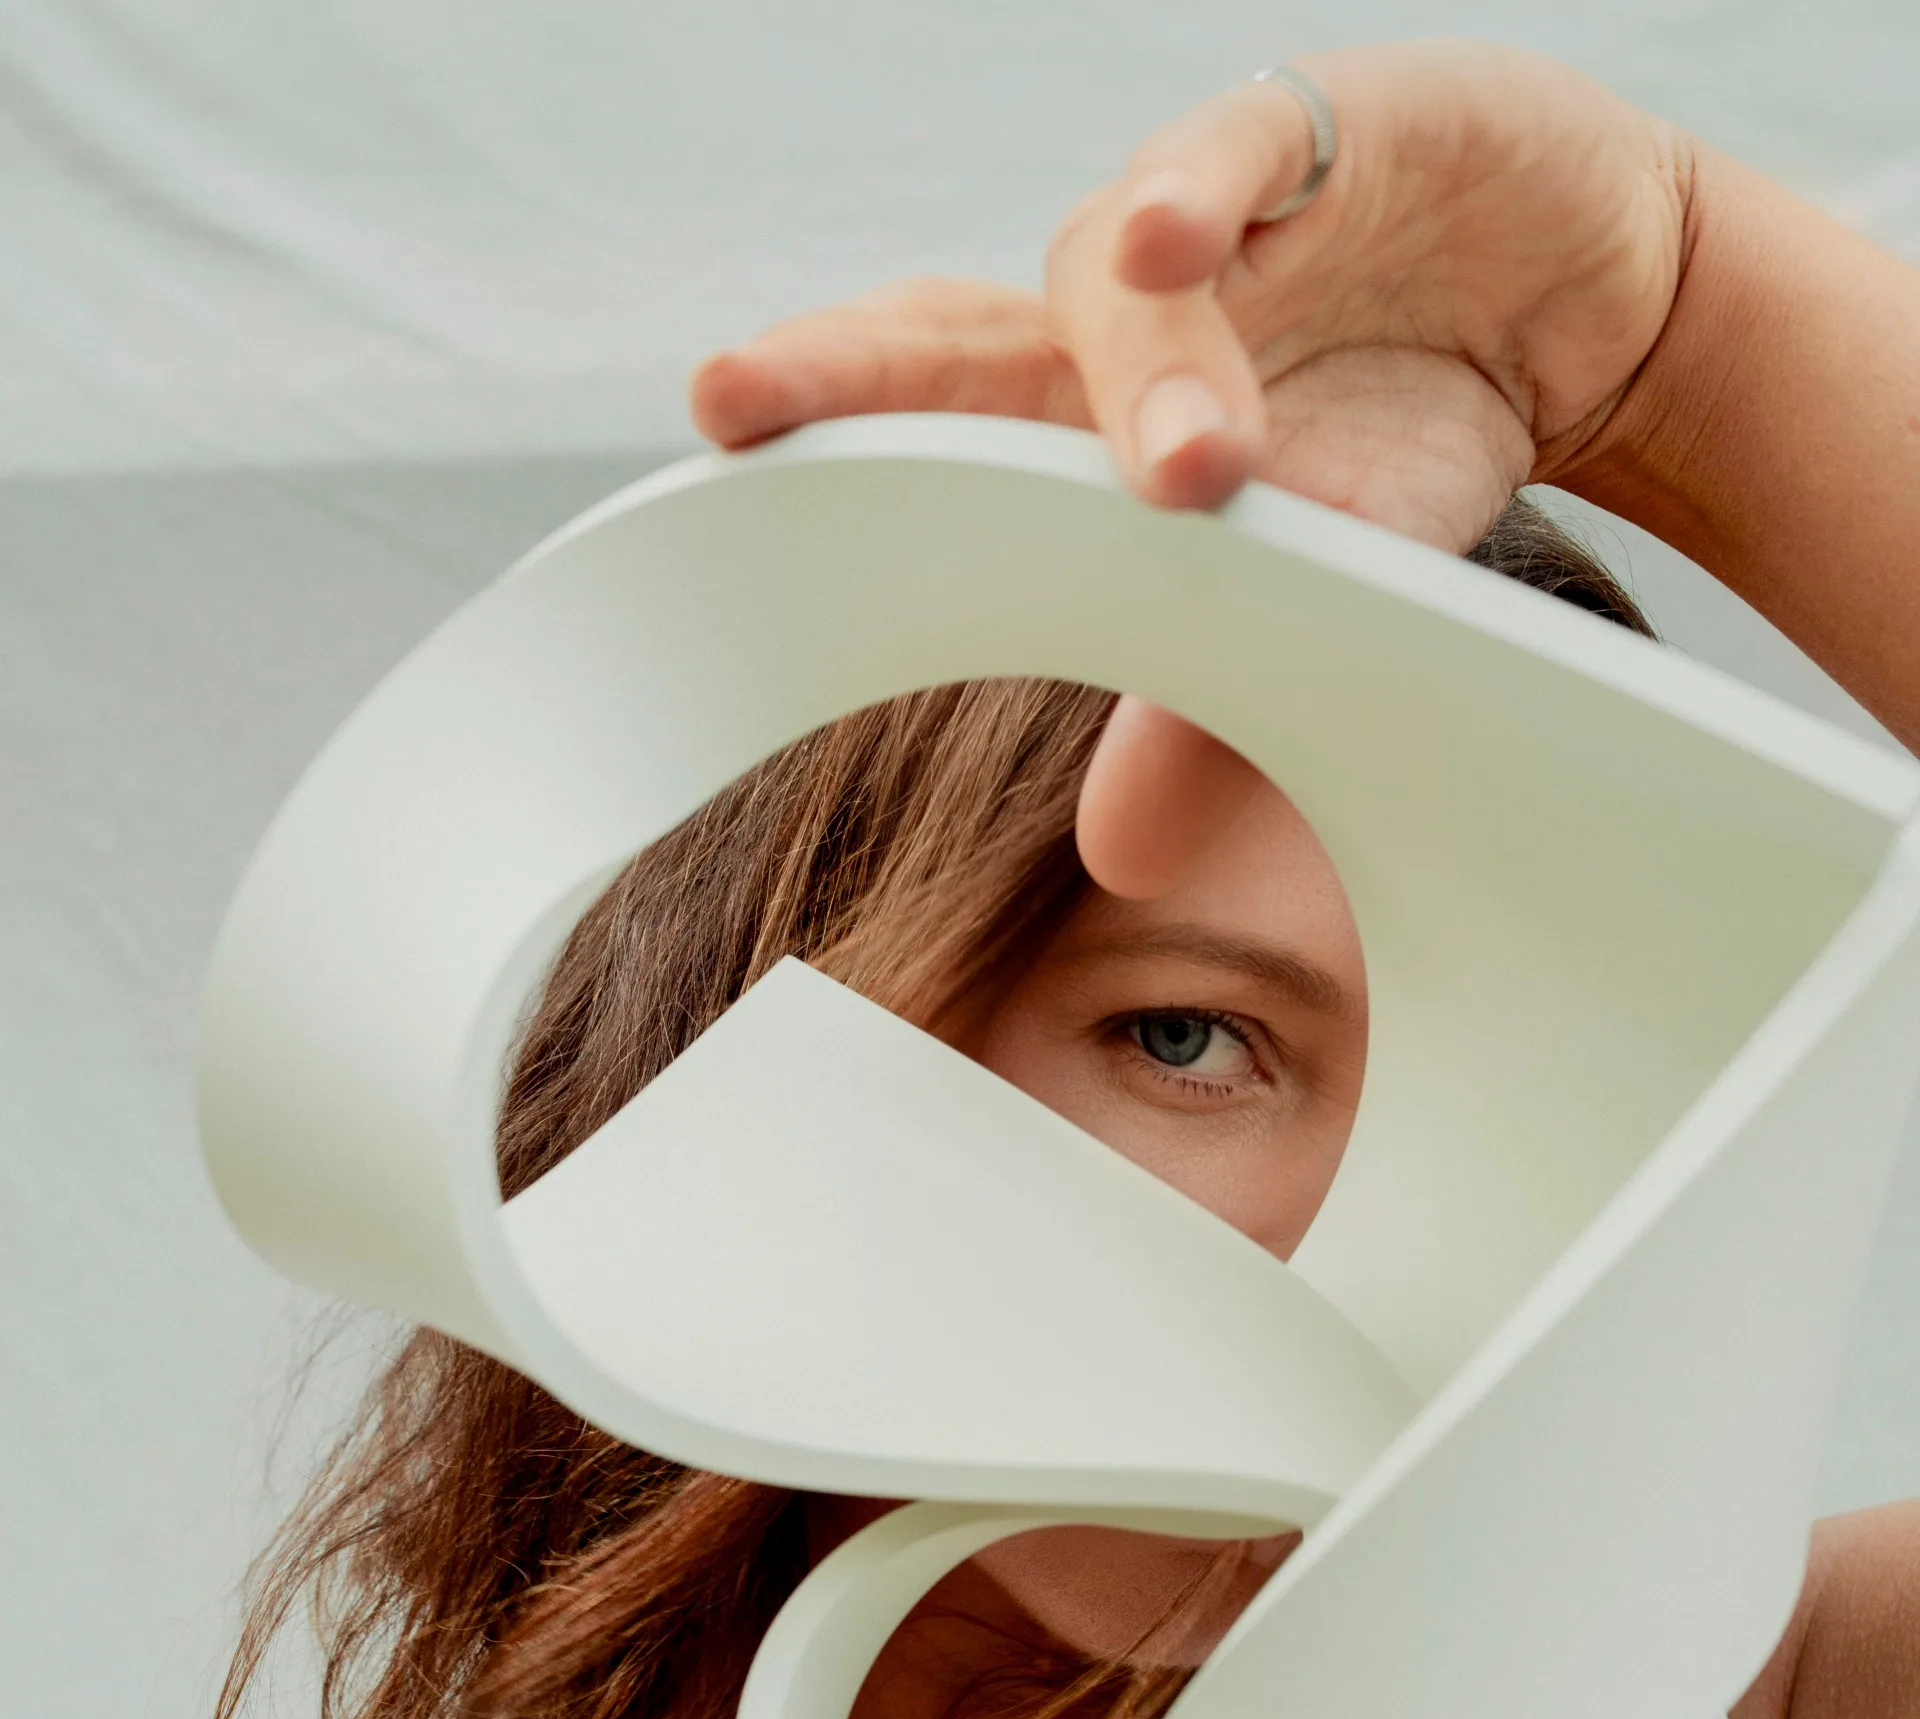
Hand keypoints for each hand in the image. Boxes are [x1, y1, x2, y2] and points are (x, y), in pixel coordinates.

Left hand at [691, 43, 1696, 894]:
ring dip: (1145, 374)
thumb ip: (1211, 706)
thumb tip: (1113, 855)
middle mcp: (1110, 317)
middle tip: (732, 397)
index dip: (823, 439)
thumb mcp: (1318, 582)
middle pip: (953, 335)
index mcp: (1082, 418)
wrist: (1576, 293)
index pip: (928, 428)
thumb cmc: (1402, 435)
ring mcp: (1208, 218)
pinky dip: (1204, 191)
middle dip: (840, 369)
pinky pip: (1241, 147)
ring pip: (1119, 281)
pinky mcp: (1324, 133)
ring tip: (1195, 476)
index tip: (710, 463)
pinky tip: (1175, 236)